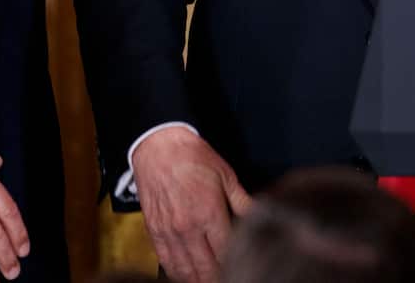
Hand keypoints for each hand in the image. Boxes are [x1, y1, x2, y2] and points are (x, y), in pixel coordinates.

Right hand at [131, 127, 251, 282]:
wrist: (159, 145)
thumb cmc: (192, 157)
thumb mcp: (225, 175)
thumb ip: (243, 202)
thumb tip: (261, 216)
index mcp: (210, 213)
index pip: (227, 254)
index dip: (236, 264)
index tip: (243, 266)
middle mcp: (188, 227)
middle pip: (207, 269)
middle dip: (218, 277)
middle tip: (227, 276)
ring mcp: (169, 231)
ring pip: (186, 271)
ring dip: (199, 279)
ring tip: (209, 279)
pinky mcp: (154, 231)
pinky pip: (166, 262)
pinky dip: (178, 273)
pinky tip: (187, 275)